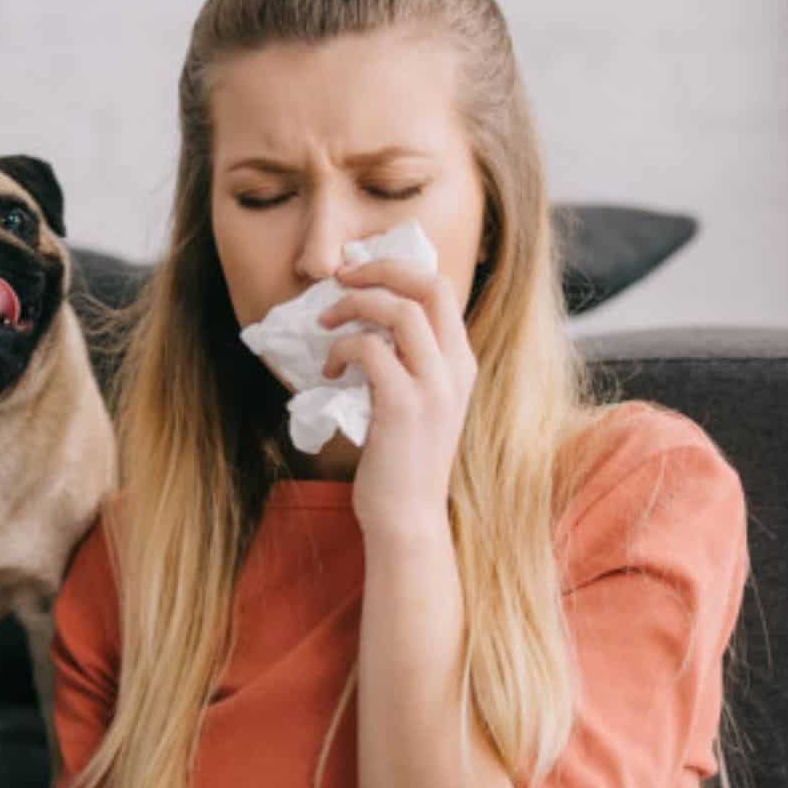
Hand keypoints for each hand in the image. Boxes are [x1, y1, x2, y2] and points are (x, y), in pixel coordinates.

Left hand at [317, 258, 477, 540]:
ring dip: (353, 307)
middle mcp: (456, 369)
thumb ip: (406, 363)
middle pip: (430, 285)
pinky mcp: (403, 406)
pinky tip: (329, 370)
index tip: (359, 273)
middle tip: (340, 279)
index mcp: (461, 363)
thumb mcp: (418, 403)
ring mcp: (433, 387)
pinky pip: (370, 350)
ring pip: (399, 311)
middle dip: (379, 269)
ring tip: (326, 326)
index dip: (398, 268)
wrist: (407, 519)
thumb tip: (366, 323)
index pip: (442, 289)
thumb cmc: (402, 463)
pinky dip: (342, 349)